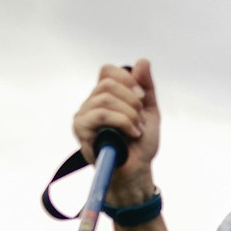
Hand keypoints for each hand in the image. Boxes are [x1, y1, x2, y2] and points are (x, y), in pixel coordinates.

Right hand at [72, 58, 159, 202]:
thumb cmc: (140, 144)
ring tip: (137, 131)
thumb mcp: (150, 112)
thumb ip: (147, 87)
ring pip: (105, 99)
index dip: (127, 79)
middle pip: (108, 83)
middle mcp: (91, 103)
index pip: (108, 71)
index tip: (141, 97)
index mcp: (105, 96)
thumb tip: (143, 61)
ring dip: (130, 115)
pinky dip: (123, 122)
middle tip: (141, 120)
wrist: (137, 170)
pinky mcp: (80, 129)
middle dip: (132, 101)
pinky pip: (100, 115)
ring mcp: (83, 115)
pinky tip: (131, 134)